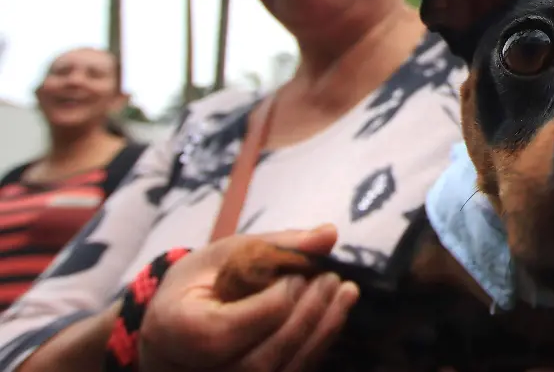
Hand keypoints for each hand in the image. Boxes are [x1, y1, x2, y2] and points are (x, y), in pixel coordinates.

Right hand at [139, 225, 359, 371]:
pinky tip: (335, 315)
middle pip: (261, 358)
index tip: (301, 275)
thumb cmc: (196, 287)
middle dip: (307, 316)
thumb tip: (329, 234)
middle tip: (333, 280)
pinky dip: (317, 346)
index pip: (228, 329)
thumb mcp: (224, 255)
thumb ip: (276, 246)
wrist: (171, 332)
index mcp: (175, 330)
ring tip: (345, 294)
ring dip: (321, 332)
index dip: (273, 302)